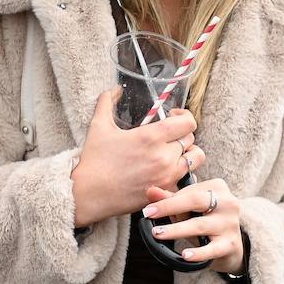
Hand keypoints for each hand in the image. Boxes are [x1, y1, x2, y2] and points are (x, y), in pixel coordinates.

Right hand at [70, 87, 203, 227]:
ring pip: (194, 160)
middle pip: (191, 139)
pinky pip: (186, 179)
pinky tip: (167, 171)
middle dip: (181, 135)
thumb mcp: (99, 126)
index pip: (188, 122)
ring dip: (186, 154)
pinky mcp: (164, 192)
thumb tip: (115, 89)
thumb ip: (107, 102)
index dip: (183, 117)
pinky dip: (181, 174)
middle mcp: (164, 156)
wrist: (88, 194)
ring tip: (173, 153)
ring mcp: (166, 177)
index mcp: (151, 137)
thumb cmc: (94, 160)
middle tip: (167, 136)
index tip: (172, 117)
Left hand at [142, 178, 243, 272]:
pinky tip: (185, 255)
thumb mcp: (190, 209)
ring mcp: (230, 224)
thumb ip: (171, 198)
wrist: (231, 246)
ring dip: (176, 230)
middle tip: (148, 214)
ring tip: (158, 234)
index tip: (149, 208)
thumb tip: (150, 191)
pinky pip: (212, 249)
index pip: (189, 191)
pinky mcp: (231, 244)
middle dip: (169, 207)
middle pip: (195, 201)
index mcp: (218, 188)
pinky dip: (198, 253)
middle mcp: (228, 203)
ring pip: (199, 225)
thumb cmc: (206, 221)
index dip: (168, 200)